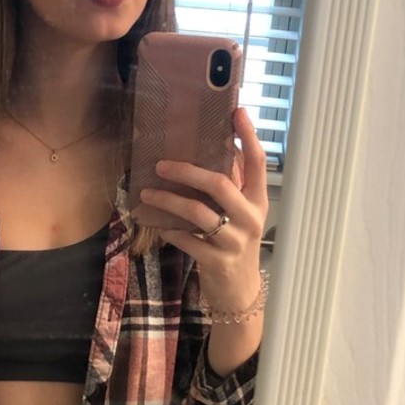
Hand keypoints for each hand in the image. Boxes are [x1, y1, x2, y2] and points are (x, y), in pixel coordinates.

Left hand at [139, 107, 267, 312]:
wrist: (239, 292)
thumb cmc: (236, 245)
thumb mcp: (241, 214)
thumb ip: (234, 185)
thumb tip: (222, 148)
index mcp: (258, 201)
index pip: (258, 163)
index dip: (249, 136)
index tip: (236, 112)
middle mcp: (249, 218)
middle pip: (219, 184)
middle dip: (187, 171)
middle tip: (161, 164)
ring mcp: (233, 241)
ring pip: (197, 212)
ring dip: (168, 200)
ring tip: (147, 193)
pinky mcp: (216, 261)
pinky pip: (186, 240)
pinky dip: (168, 230)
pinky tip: (155, 224)